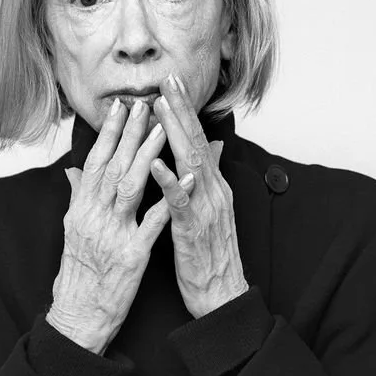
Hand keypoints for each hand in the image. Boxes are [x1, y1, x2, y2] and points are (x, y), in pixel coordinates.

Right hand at [47, 98, 171, 354]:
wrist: (78, 317)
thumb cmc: (78, 276)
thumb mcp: (72, 233)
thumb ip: (76, 199)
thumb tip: (73, 172)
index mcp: (80, 209)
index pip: (95, 162)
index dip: (109, 133)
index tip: (122, 106)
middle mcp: (92, 216)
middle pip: (113, 166)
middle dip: (129, 133)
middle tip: (145, 103)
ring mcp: (112, 234)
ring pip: (130, 186)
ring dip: (148, 155)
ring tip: (163, 128)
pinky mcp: (131, 255)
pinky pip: (154, 222)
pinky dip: (170, 198)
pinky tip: (186, 178)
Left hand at [150, 73, 249, 318]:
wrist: (221, 296)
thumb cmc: (209, 257)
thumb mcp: (210, 213)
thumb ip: (210, 179)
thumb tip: (215, 148)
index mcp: (213, 187)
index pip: (198, 141)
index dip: (184, 112)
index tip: (170, 85)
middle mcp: (214, 191)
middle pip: (197, 142)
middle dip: (181, 110)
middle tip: (166, 80)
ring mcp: (206, 209)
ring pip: (191, 164)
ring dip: (174, 134)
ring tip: (158, 108)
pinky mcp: (193, 230)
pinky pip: (180, 202)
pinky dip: (168, 181)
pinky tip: (154, 164)